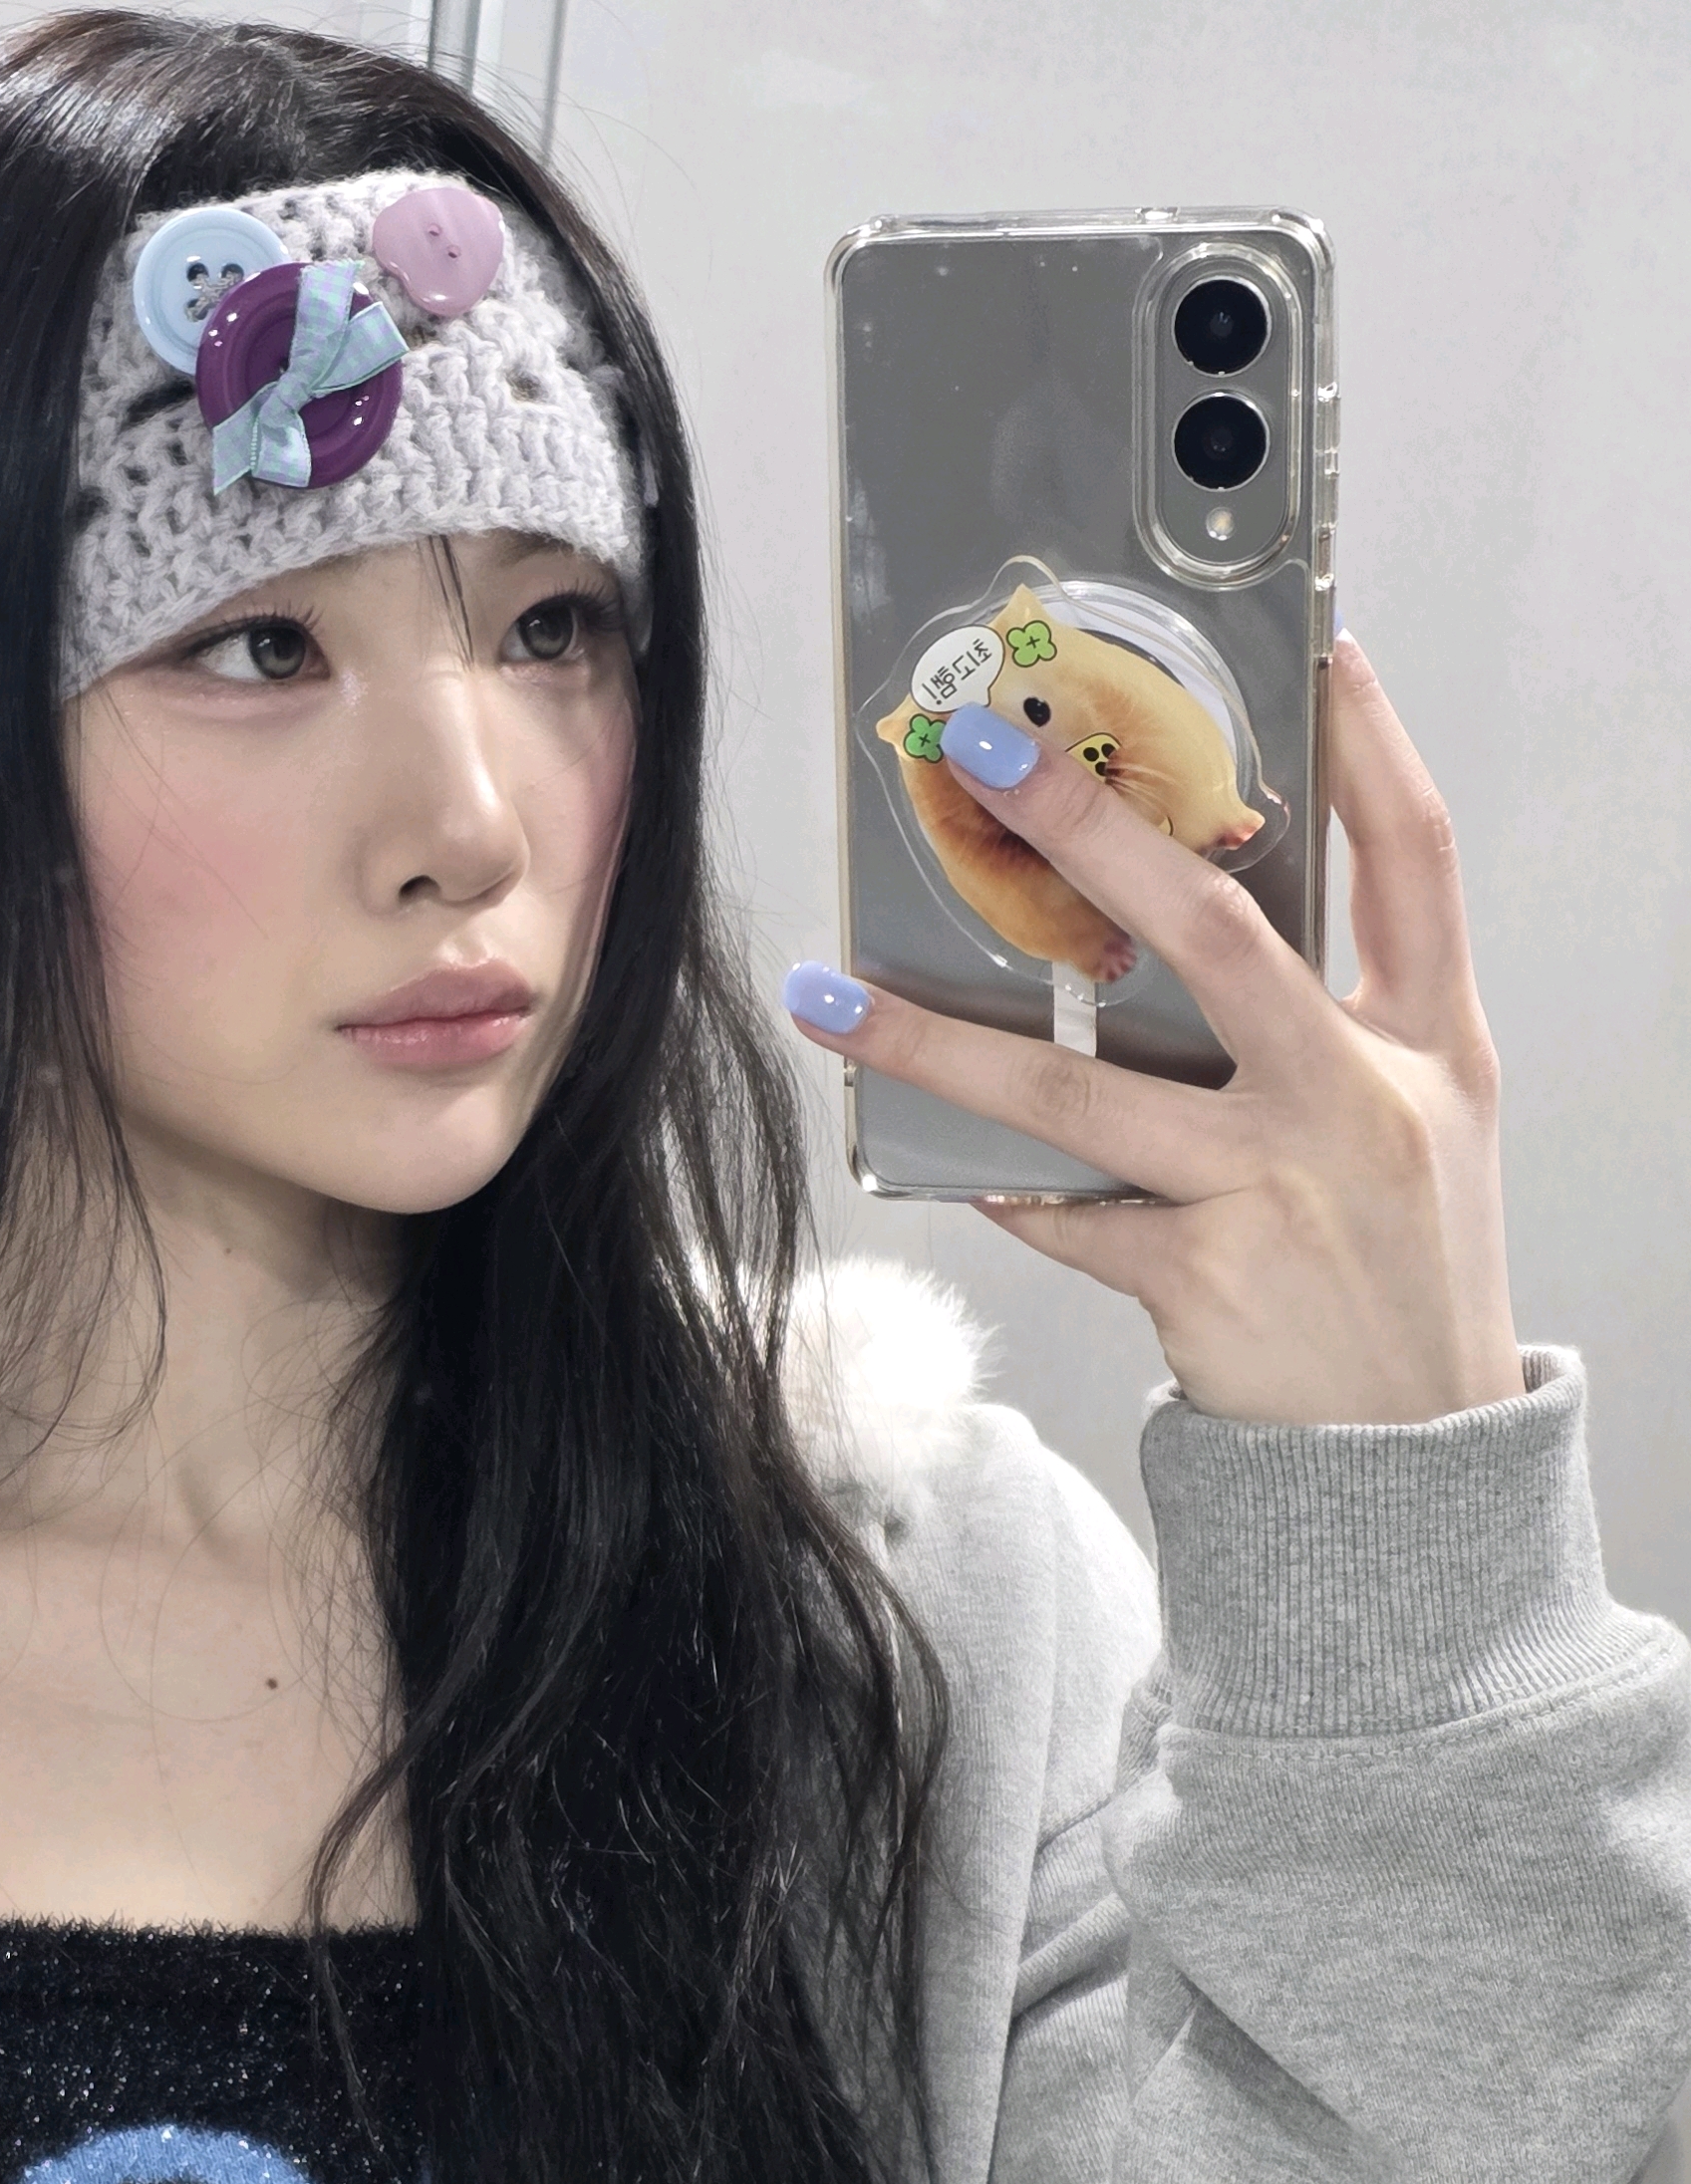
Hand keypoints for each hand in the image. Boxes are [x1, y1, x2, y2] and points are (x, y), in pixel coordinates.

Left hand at [788, 638, 1523, 1426]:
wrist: (1414, 1458)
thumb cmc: (1402, 1267)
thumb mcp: (1414, 1122)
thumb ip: (1330, 1022)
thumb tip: (1193, 917)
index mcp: (1430, 1043)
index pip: (1414, 860)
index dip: (1371, 745)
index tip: (1316, 644)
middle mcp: (1357, 1101)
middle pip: (1218, 934)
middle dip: (1098, 831)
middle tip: (992, 756)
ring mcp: (1275, 1191)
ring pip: (1079, 1094)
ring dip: (938, 1043)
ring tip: (833, 998)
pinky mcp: (1202, 1280)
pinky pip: (1067, 1217)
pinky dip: (1010, 1191)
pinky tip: (957, 1173)